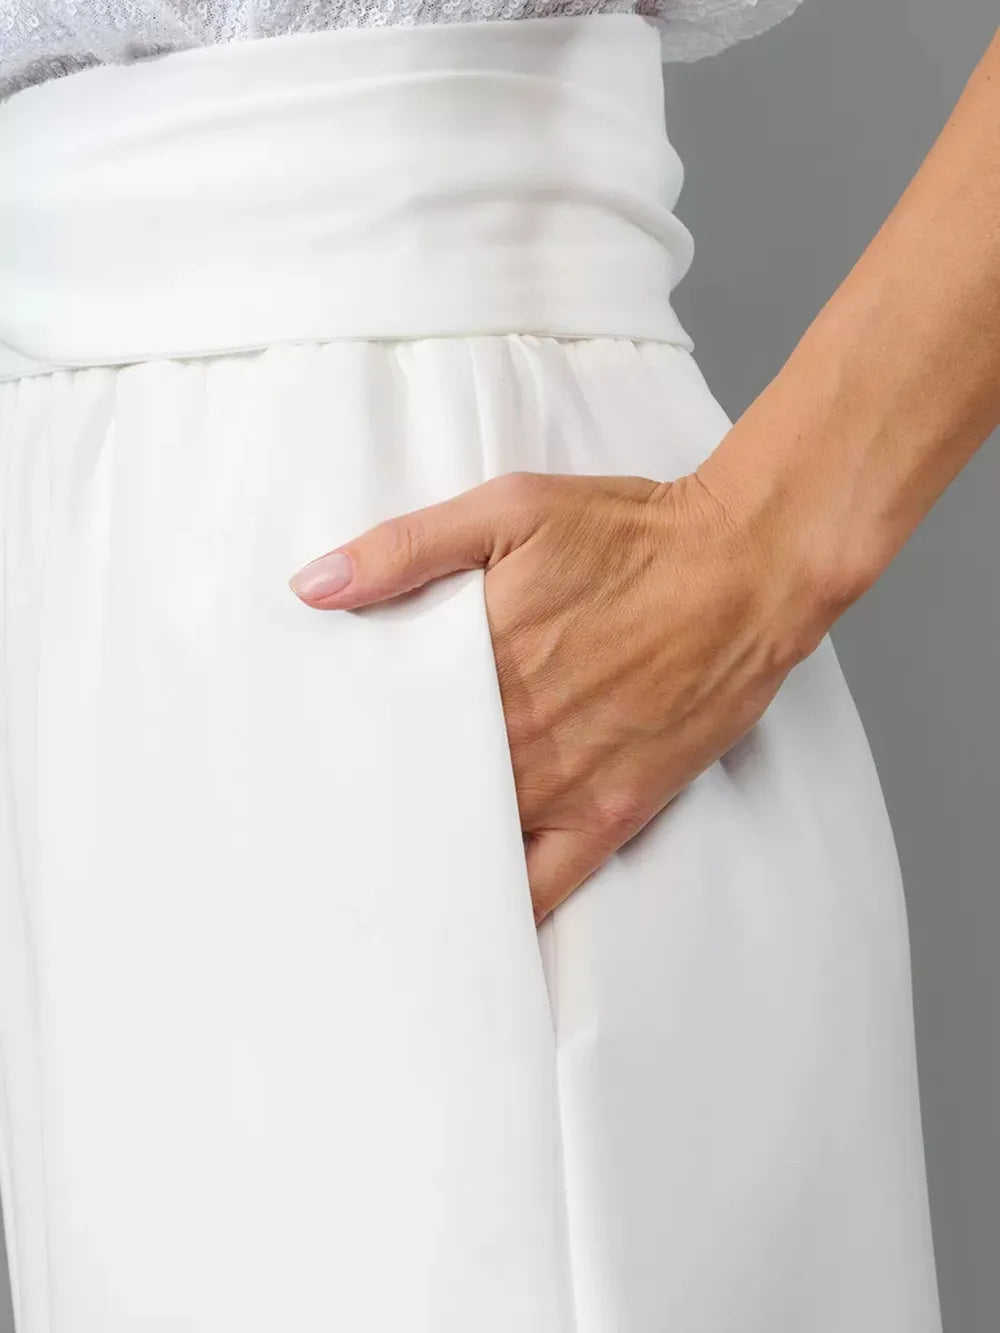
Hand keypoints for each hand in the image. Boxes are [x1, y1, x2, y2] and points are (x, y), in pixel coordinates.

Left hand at [288, 468, 830, 922]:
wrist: (745, 570)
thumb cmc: (631, 535)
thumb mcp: (510, 510)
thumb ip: (406, 548)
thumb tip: (313, 587)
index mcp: (475, 663)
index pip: (379, 731)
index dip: (337, 756)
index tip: (304, 771)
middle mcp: (512, 735)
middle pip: (416, 797)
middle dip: (369, 817)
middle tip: (322, 838)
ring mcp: (564, 782)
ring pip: (468, 849)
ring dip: (422, 865)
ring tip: (372, 888)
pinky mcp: (614, 811)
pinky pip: (545, 885)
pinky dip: (502, 909)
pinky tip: (465, 928)